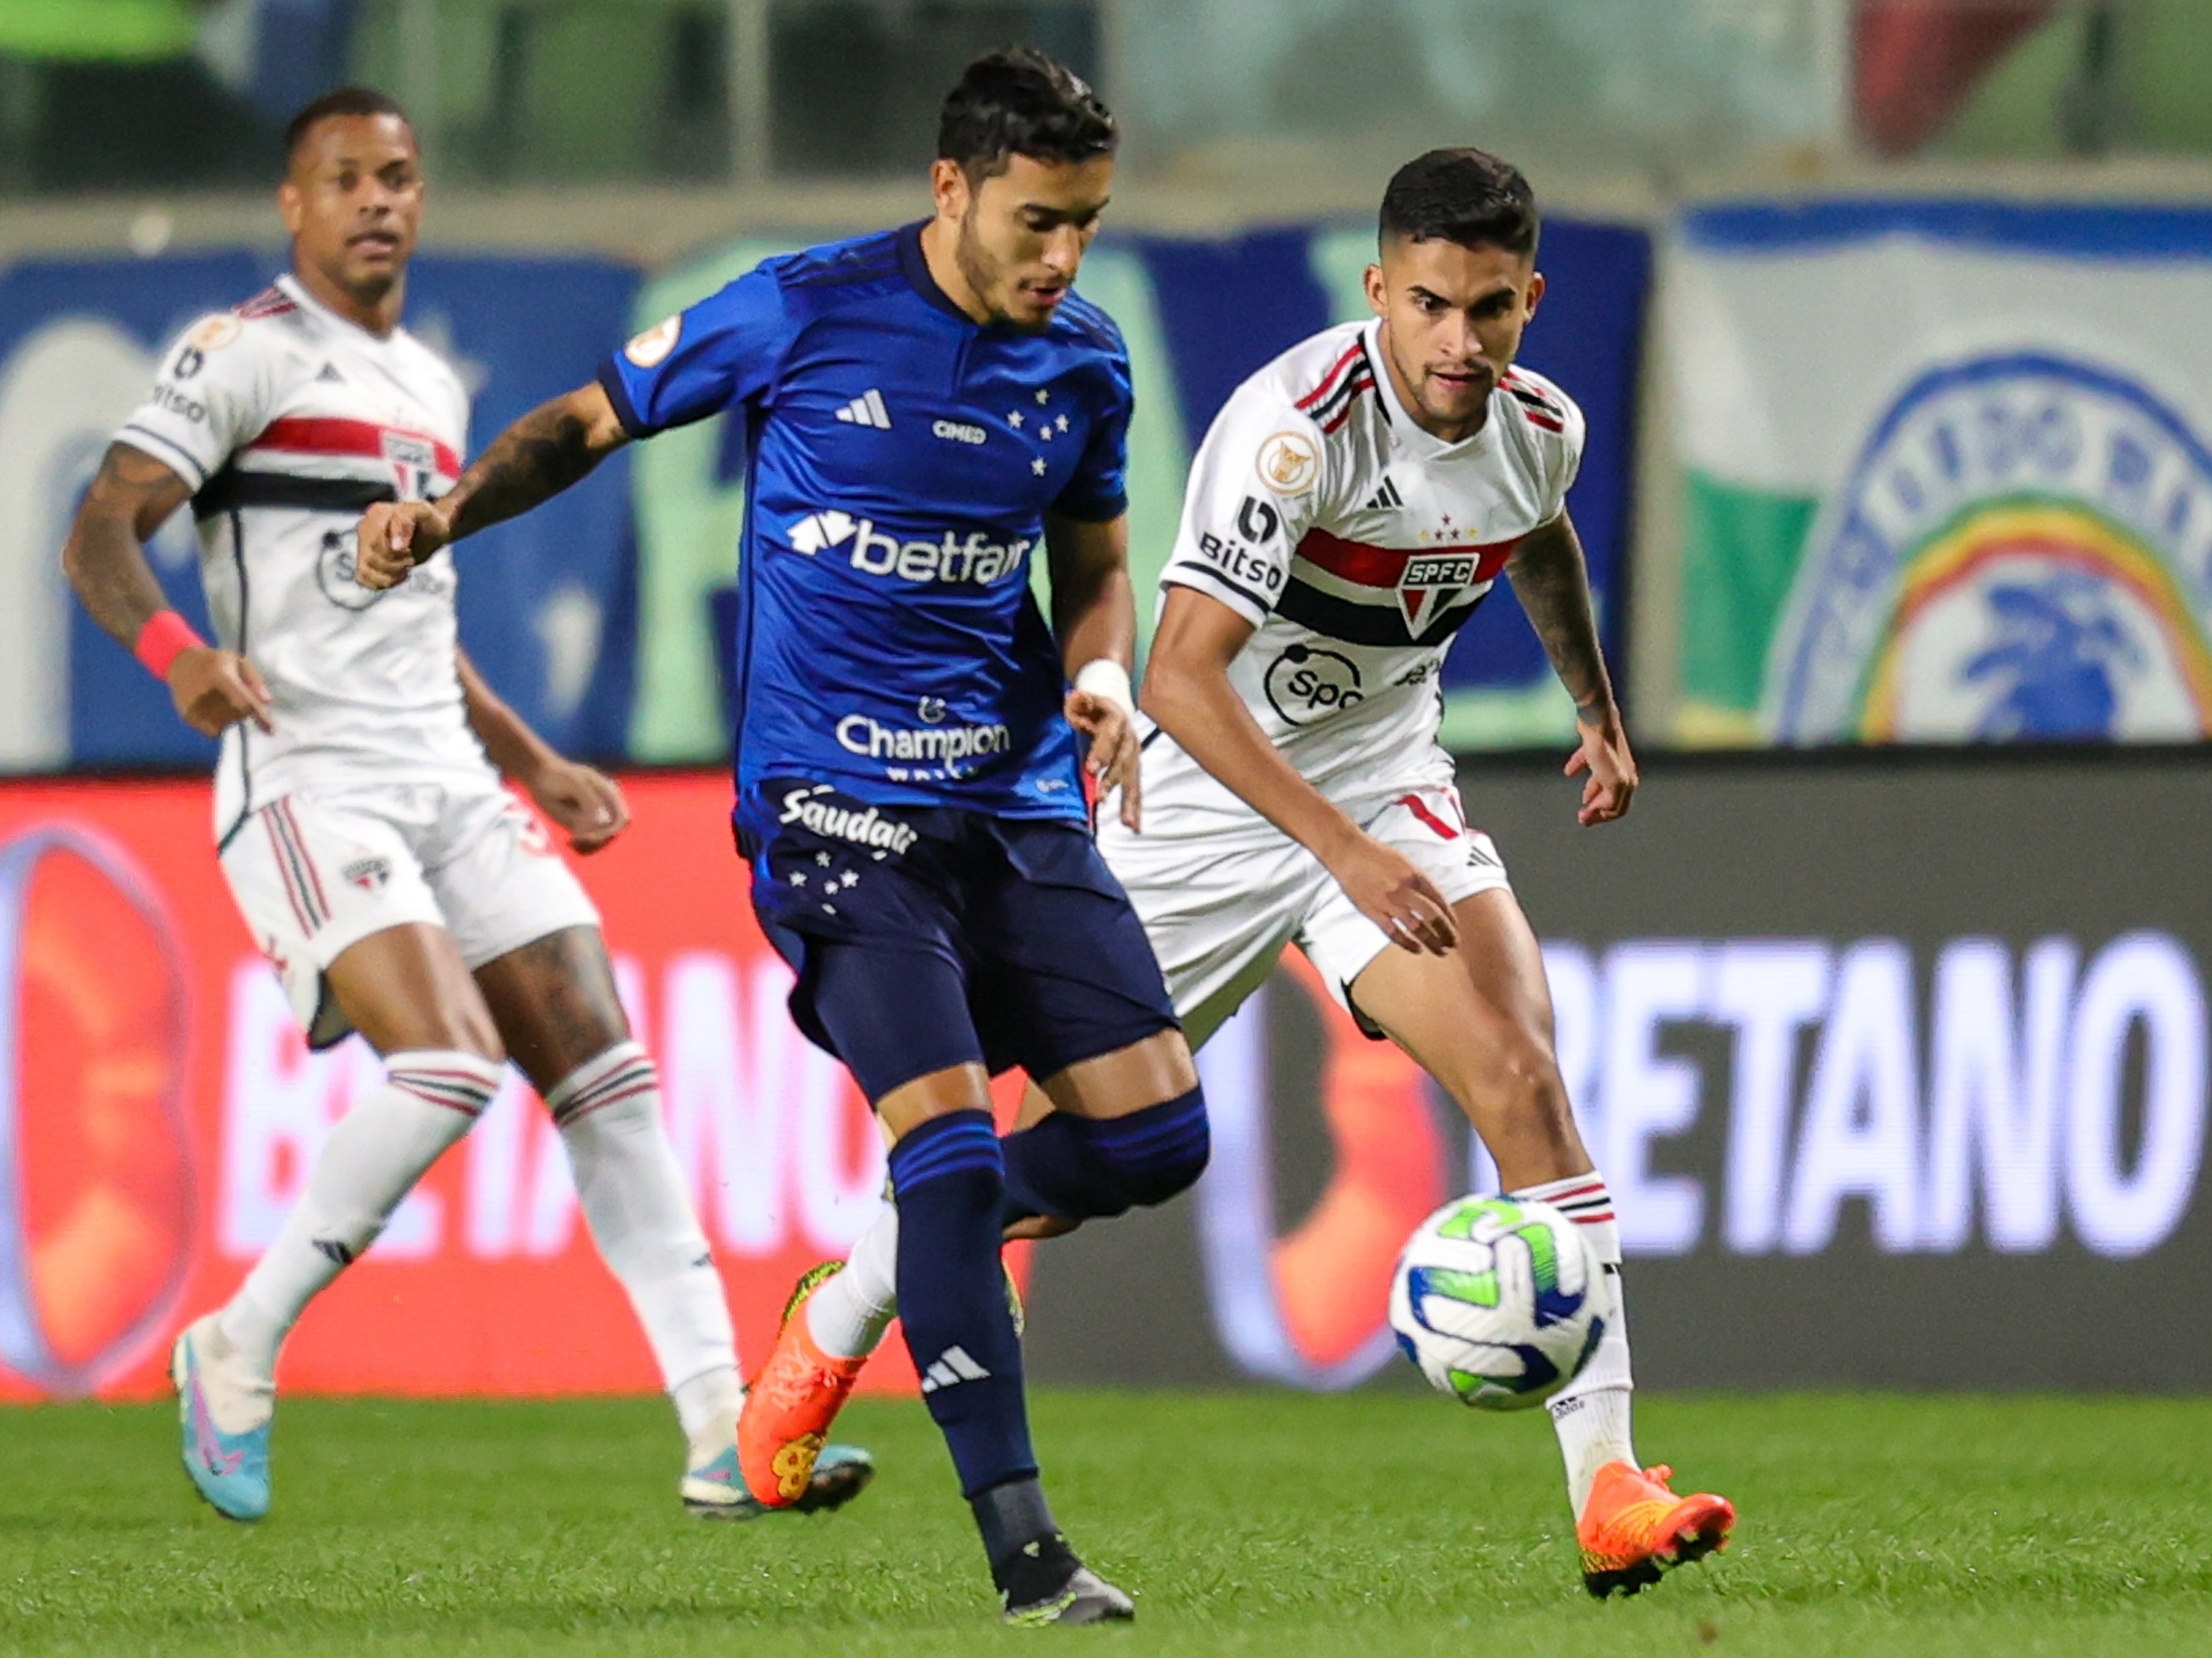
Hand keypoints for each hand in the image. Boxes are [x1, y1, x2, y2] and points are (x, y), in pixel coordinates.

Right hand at [168, 645, 271, 736]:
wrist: (181, 663)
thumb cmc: (216, 662)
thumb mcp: (238, 661)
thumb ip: (255, 680)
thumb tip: (267, 702)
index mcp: (221, 678)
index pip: (245, 703)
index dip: (260, 717)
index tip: (271, 731)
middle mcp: (206, 695)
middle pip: (238, 715)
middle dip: (243, 710)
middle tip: (233, 695)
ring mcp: (195, 707)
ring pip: (226, 725)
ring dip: (231, 718)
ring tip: (221, 700)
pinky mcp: (188, 717)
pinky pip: (212, 731)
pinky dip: (218, 725)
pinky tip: (213, 710)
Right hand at [355, 500, 451, 590]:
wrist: (432, 530)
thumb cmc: (429, 520)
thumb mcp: (423, 512)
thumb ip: (405, 521)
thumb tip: (394, 547)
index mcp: (376, 513)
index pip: (376, 543)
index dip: (396, 552)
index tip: (410, 549)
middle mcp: (365, 528)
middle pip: (371, 558)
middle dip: (396, 563)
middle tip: (410, 557)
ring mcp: (363, 545)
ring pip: (365, 570)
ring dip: (389, 575)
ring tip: (405, 568)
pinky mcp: (367, 560)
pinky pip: (363, 578)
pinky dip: (380, 582)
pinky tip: (397, 577)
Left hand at [525, 757, 628, 853]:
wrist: (540, 776)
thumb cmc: (559, 776)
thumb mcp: (576, 784)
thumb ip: (591, 802)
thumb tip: (600, 823)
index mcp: (611, 795)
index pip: (623, 820)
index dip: (611, 831)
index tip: (590, 833)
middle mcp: (606, 808)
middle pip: (612, 834)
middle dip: (598, 840)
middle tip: (577, 838)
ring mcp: (595, 818)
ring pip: (602, 842)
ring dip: (590, 847)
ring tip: (573, 841)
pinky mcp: (582, 828)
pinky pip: (589, 845)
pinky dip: (582, 849)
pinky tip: (570, 842)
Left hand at [1064, 688, 1141, 831]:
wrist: (1115, 707)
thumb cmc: (1094, 707)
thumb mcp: (1085, 699)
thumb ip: (1080, 701)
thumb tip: (1075, 698)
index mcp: (1117, 721)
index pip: (1110, 737)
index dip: (1102, 751)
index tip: (1091, 768)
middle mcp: (1130, 740)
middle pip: (1123, 762)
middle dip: (1112, 781)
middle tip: (1099, 798)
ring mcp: (1134, 757)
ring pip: (1133, 780)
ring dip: (1129, 802)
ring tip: (1127, 823)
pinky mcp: (1134, 770)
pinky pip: (1136, 790)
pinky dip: (1135, 808)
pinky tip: (1134, 827)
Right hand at [1325, 832, 1456, 954]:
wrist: (1348, 852)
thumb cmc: (1375, 854)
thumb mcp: (1404, 861)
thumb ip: (1418, 880)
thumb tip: (1432, 899)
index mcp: (1415, 875)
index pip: (1440, 900)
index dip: (1450, 917)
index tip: (1455, 927)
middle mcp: (1405, 890)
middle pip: (1432, 916)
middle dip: (1446, 932)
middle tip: (1454, 944)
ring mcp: (1389, 902)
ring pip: (1417, 928)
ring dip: (1432, 942)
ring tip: (1441, 951)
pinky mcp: (1374, 912)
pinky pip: (1394, 932)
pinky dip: (1407, 943)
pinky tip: (1417, 949)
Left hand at [1565, 705, 1637, 825]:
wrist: (1597, 721)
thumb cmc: (1605, 751)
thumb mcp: (1613, 781)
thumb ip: (1612, 800)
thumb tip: (1603, 811)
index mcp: (1628, 781)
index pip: (1619, 808)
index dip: (1602, 817)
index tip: (1585, 820)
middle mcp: (1622, 770)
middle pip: (1612, 796)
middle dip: (1597, 808)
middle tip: (1582, 817)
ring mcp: (1609, 758)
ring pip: (1602, 781)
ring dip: (1592, 792)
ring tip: (1582, 800)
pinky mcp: (1595, 746)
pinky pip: (1589, 761)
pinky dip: (1579, 768)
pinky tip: (1569, 771)